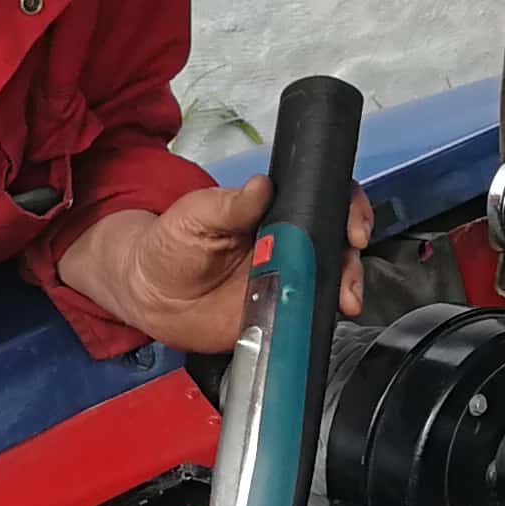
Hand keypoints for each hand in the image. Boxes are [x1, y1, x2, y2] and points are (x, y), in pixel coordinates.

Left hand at [74, 176, 372, 353]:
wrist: (151, 298)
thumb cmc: (170, 245)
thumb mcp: (197, 216)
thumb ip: (230, 205)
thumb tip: (262, 185)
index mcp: (275, 213)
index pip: (324, 200)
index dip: (347, 208)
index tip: (352, 227)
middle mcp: (290, 245)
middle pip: (338, 243)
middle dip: (353, 255)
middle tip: (349, 265)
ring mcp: (288, 281)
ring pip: (332, 280)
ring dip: (348, 287)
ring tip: (345, 300)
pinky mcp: (280, 314)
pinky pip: (310, 315)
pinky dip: (323, 319)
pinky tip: (324, 320)